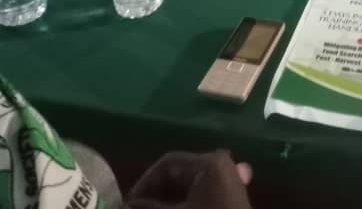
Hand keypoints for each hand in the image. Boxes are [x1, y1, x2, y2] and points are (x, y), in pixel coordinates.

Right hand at [126, 150, 251, 208]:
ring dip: (167, 203)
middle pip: (179, 175)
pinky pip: (200, 198)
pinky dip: (182, 206)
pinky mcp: (229, 202)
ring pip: (189, 188)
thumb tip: (125, 205)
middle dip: (155, 195)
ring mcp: (228, 184)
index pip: (168, 164)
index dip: (143, 183)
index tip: (126, 205)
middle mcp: (221, 167)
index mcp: (209, 164)